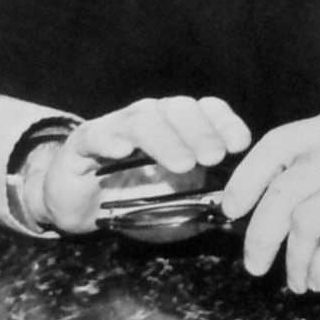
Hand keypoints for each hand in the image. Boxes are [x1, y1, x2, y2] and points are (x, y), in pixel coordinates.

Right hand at [33, 96, 250, 232]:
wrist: (79, 200)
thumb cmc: (132, 195)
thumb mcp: (171, 200)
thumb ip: (197, 199)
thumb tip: (228, 209)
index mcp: (178, 124)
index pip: (206, 110)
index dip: (225, 123)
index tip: (241, 144)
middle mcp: (152, 116)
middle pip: (179, 110)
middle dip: (201, 133)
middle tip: (214, 157)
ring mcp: (117, 125)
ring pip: (144, 120)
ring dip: (166, 141)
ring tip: (183, 164)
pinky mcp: (85, 140)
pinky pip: (98, 135)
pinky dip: (111, 140)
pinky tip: (123, 151)